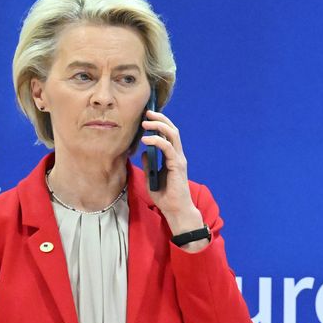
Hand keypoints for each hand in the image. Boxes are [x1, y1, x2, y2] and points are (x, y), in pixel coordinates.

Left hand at [141, 109, 203, 231]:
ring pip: (172, 135)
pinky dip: (157, 140)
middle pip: (172, 130)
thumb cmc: (165, 197)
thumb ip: (149, 164)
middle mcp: (177, 156)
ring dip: (159, 126)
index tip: (146, 117)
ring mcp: (178, 159)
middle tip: (147, 112)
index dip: (159, 124)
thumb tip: (144, 152)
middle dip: (160, 119)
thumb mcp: (152, 177)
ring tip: (145, 123)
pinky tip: (146, 139)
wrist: (175, 210)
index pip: (168, 135)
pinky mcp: (177, 165)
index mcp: (172, 157)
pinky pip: (168, 147)